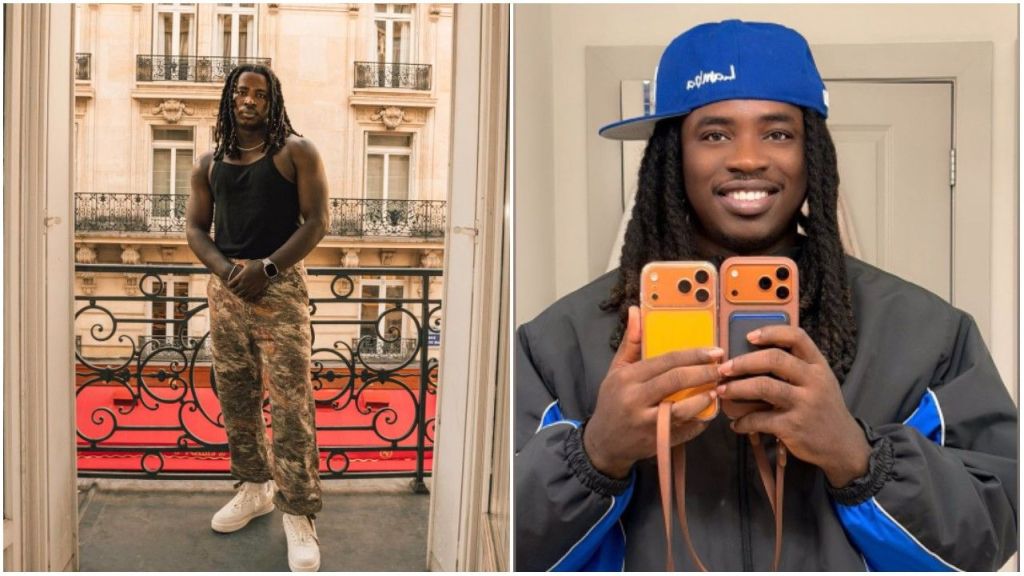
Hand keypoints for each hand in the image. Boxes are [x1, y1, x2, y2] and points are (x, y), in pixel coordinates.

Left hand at [227, 259, 269, 301]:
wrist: (267, 268)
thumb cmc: (257, 264)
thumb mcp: (247, 262)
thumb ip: (240, 263)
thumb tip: (235, 261)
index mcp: (240, 276)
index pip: (230, 284)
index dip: (230, 285)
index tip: (231, 283)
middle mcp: (244, 283)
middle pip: (234, 291)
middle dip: (234, 290)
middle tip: (235, 288)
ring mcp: (250, 287)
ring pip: (240, 295)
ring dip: (240, 294)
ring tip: (241, 292)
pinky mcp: (256, 290)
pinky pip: (248, 297)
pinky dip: (246, 297)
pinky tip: (246, 294)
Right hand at [583, 306, 722, 478]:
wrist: (603, 444)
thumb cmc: (612, 402)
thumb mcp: (616, 371)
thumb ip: (630, 342)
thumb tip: (636, 310)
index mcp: (627, 379)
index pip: (665, 361)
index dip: (693, 354)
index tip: (714, 351)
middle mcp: (635, 400)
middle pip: (676, 381)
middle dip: (704, 372)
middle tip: (721, 368)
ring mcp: (647, 424)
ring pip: (684, 408)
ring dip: (705, 398)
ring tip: (716, 390)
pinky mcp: (657, 442)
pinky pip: (686, 430)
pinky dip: (700, 421)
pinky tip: (707, 412)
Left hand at [715, 325, 869, 486]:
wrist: (842, 446)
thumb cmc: (823, 409)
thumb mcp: (820, 382)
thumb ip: (796, 368)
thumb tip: (753, 356)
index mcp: (819, 365)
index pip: (797, 337)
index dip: (771, 332)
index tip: (748, 336)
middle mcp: (814, 381)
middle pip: (774, 359)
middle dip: (743, 362)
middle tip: (723, 368)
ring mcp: (804, 404)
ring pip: (764, 387)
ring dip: (736, 388)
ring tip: (721, 391)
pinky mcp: (794, 427)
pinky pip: (760, 419)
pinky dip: (743, 421)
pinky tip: (736, 424)